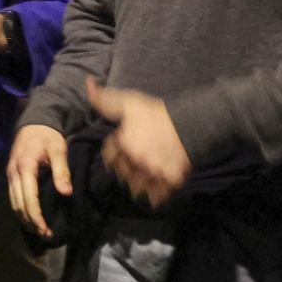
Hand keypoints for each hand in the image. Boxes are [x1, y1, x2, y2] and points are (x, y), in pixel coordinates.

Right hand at [7, 124, 71, 240]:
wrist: (33, 122)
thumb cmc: (48, 136)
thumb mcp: (59, 150)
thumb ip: (61, 171)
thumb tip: (66, 193)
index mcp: (25, 167)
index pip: (28, 199)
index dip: (36, 217)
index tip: (46, 230)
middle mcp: (13, 173)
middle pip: (18, 205)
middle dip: (31, 222)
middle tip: (46, 235)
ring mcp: (10, 175)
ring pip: (13, 203)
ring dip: (24, 219)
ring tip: (39, 230)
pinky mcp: (11, 176)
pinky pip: (13, 198)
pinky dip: (21, 210)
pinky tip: (31, 217)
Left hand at [88, 76, 191, 207]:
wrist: (192, 122)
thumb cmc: (157, 112)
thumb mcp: (129, 102)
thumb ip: (105, 98)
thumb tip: (88, 84)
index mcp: (123, 143)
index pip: (109, 156)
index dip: (115, 151)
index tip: (123, 147)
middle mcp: (136, 161)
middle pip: (122, 173)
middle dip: (126, 168)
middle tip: (135, 161)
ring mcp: (153, 173)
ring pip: (137, 188)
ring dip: (138, 183)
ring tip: (144, 174)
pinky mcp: (170, 182)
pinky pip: (156, 197)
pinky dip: (155, 195)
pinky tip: (157, 186)